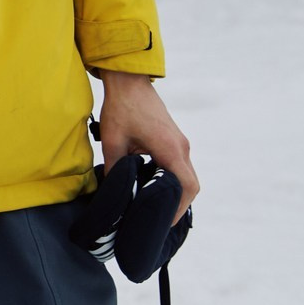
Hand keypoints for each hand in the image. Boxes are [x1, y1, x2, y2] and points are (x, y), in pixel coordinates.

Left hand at [97, 70, 198, 222]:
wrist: (129, 82)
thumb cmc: (121, 108)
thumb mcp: (113, 141)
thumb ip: (115, 169)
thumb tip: (112, 193)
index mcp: (170, 149)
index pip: (187, 186)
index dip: (179, 207)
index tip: (164, 222)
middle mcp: (181, 147)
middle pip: (191, 185)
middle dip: (178, 204)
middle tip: (158, 220)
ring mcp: (180, 143)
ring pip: (186, 175)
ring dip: (175, 192)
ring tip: (155, 208)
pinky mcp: (174, 140)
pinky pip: (180, 166)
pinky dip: (172, 179)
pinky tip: (153, 188)